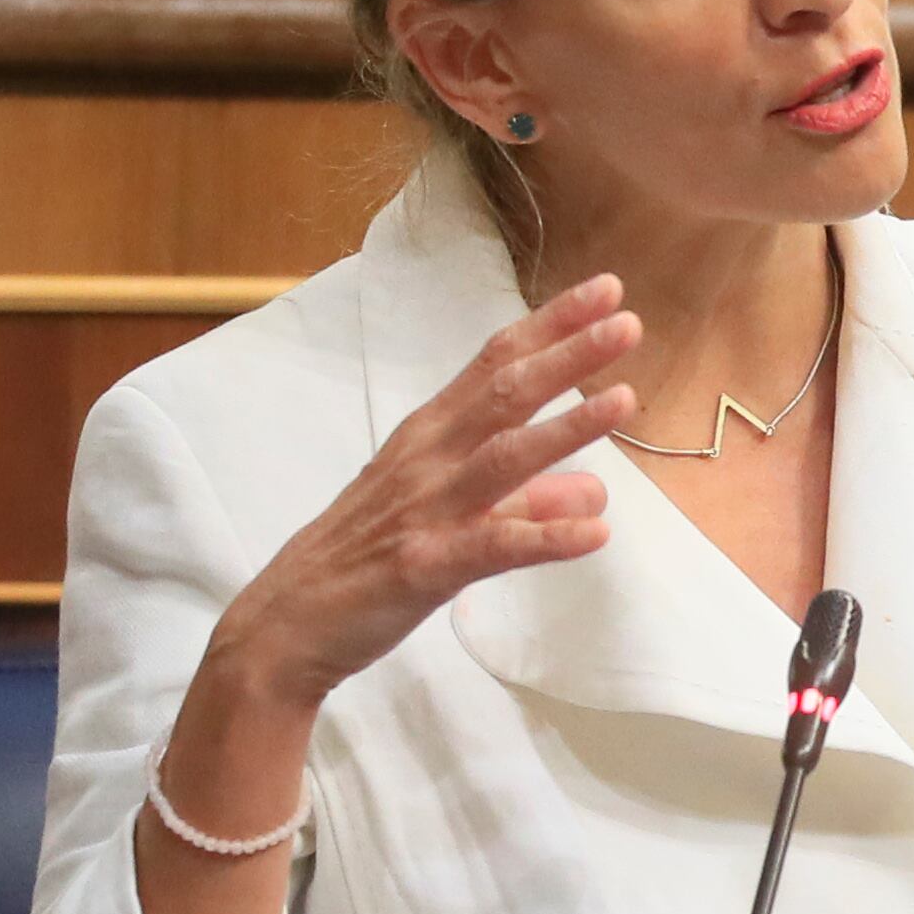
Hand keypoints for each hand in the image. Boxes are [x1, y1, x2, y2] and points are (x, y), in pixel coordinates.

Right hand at [202, 275, 640, 708]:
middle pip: (504, 394)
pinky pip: (492, 545)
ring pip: (504, 458)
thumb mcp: (447, 513)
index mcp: (429, 433)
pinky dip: (545, 537)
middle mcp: (428, 458)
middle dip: (568, 355)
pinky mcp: (424, 565)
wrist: (286, 623)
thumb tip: (595, 491)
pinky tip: (596, 534)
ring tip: (623, 401)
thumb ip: (522, 497)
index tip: (606, 290)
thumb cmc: (363, 557)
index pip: (495, 363)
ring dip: (566, 428)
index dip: (551, 325)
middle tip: (628, 322)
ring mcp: (425, 509)